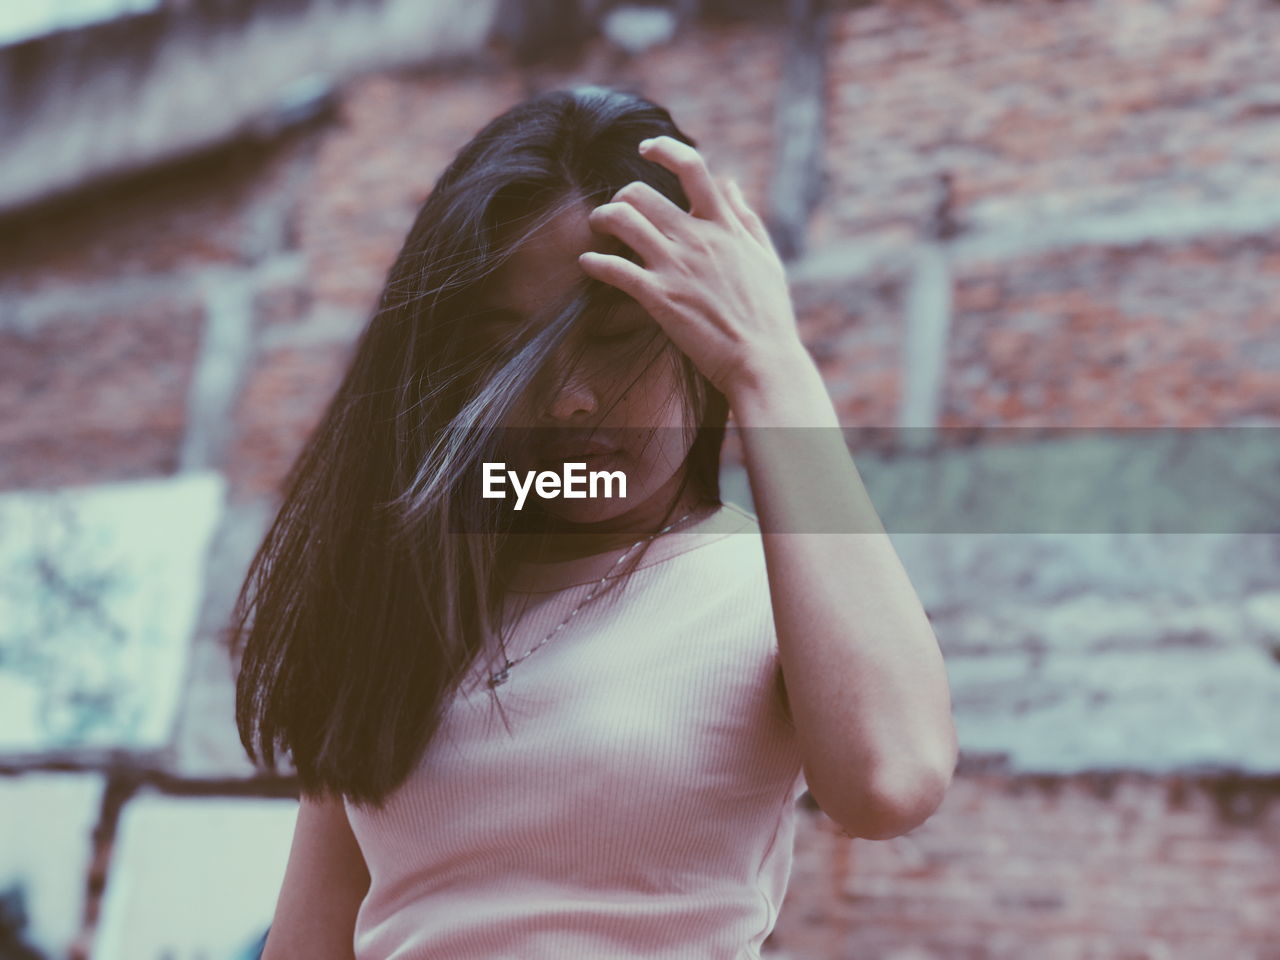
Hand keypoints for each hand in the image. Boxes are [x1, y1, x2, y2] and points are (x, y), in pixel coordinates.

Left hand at [577, 135, 808, 401]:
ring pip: (622, 221)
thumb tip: (731, 183)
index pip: (692, 168)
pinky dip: (594, 263)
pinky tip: (587, 263)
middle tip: (617, 210)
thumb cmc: (769, 315)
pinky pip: (614, 270)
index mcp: (725, 227)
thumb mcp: (765, 258)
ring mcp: (676, 267)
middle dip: (622, 197)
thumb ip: (745, 218)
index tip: (646, 148)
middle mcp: (697, 239)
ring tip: (597, 227)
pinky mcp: (660, 298)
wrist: (763, 362)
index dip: (664, 149)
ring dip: (602, 219)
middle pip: (642, 193)